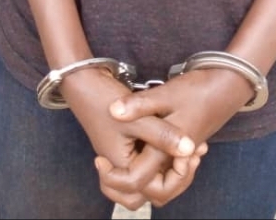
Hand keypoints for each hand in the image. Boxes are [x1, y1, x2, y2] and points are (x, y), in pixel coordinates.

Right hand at [60, 68, 202, 209]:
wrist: (85, 83)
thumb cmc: (105, 100)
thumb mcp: (140, 117)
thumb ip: (163, 134)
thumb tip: (190, 148)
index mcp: (122, 166)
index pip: (149, 189)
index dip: (175, 176)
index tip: (187, 155)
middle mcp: (120, 166)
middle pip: (145, 192)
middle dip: (171, 183)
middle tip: (187, 159)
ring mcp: (121, 157)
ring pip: (145, 180)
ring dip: (165, 172)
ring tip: (184, 152)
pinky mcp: (125, 146)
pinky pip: (144, 164)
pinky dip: (160, 159)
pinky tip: (176, 140)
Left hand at [96, 66, 252, 207]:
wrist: (228, 85)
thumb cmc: (198, 89)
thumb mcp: (165, 94)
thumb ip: (139, 105)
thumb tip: (113, 110)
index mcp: (167, 151)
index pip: (137, 181)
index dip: (114, 177)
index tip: (100, 159)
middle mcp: (176, 160)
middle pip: (153, 192)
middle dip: (129, 186)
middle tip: (109, 165)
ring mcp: (183, 156)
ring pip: (162, 182)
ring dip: (143, 177)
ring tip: (121, 158)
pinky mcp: (185, 148)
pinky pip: (168, 168)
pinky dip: (155, 165)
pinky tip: (143, 145)